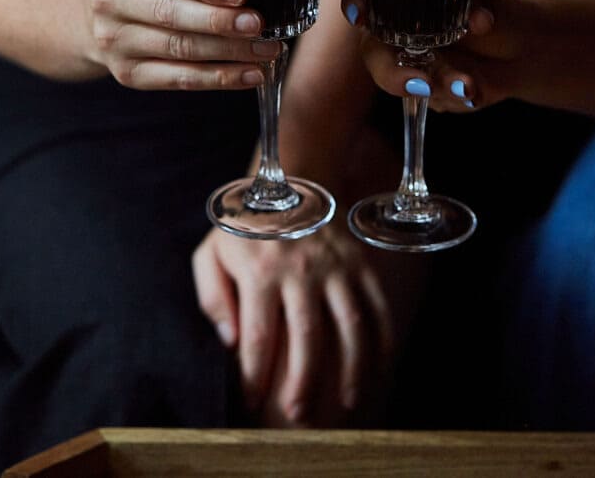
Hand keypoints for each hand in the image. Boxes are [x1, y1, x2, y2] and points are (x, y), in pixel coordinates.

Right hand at [88, 0, 280, 88]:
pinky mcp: (128, 74)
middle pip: (172, 15)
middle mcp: (112, 0)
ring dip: (229, 52)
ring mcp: (116, 41)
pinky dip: (220, 78)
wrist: (99, 14)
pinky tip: (252, 74)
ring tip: (267, 50)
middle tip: (259, 25)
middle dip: (220, 22)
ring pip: (180, 49)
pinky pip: (180, 79)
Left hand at [192, 219, 421, 426]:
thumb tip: (229, 341)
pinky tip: (378, 368)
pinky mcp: (359, 261)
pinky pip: (377, 305)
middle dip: (303, 384)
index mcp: (260, 270)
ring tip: (346, 402)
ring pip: (349, 326)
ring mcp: (335, 265)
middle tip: (297, 415)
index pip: (258, 337)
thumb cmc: (245, 227)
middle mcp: (300, 269)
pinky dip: (383, 339)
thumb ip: (211, 296)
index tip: (253, 400)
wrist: (290, 180)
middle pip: (306, 338)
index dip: (255, 376)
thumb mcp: (212, 251)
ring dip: (351, 370)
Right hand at [341, 0, 526, 112]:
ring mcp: (412, 68)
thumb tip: (480, 20)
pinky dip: (456, 97)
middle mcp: (398, 35)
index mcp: (403, 1)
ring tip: (468, 86)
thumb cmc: (496, 17)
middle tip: (420, 84)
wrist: (523, 53)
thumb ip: (478, 10)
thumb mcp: (488, 5)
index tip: (358, 15)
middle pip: (374, 54)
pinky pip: (435, 101)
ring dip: (438, 86)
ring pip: (407, 83)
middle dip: (391, 72)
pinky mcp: (431, 95)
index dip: (355, 2)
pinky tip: (473, 90)